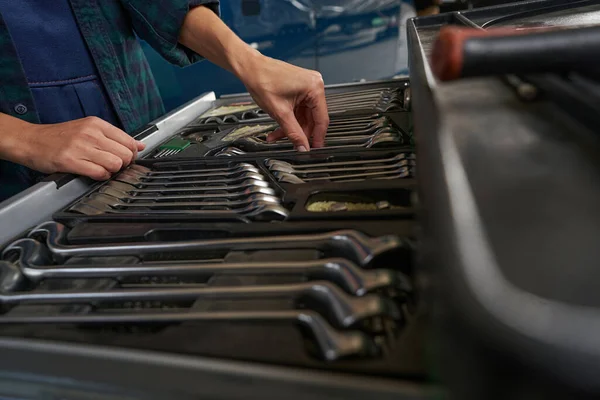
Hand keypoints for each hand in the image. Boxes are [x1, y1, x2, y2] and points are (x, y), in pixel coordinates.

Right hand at [19, 116, 144, 179]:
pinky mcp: (70, 161)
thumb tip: (139, 145)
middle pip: (125, 154)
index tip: (126, 158)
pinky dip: (101, 177)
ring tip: (103, 169)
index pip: (129, 140)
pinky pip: (99, 173)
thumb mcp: (87, 129)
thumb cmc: (58, 137)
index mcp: (96, 124)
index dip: (131, 154)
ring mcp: (80, 147)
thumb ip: (114, 137)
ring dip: (112, 171)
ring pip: (115, 164)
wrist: (29, 140)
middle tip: (114, 166)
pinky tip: (94, 174)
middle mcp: (90, 133)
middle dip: (123, 164)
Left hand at [179, 7, 328, 150]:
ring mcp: (307, 86)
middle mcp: (314, 85)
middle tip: (294, 145)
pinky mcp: (299, 88)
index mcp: (314, 88)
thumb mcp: (280, 113)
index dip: (317, 137)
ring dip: (291, 127)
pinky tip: (278, 127)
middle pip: (312, 118)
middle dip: (299, 132)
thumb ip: (294, 133)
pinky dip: (289, 119)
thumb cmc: (263, 80)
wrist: (249, 68)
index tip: (315, 149)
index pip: (321, 119)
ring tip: (277, 136)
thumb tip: (303, 147)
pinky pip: (298, 109)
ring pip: (303, 116)